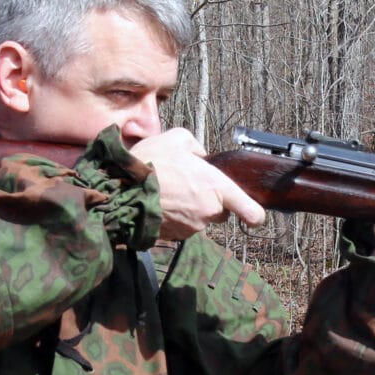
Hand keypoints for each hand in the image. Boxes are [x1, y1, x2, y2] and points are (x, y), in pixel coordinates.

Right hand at [131, 128, 265, 237]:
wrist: (121, 191)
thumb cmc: (151, 163)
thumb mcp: (177, 138)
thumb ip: (197, 147)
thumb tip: (201, 157)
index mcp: (217, 188)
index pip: (251, 211)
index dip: (254, 214)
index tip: (254, 215)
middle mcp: (209, 212)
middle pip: (220, 211)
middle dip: (209, 201)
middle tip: (189, 184)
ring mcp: (192, 227)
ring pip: (199, 218)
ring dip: (189, 208)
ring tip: (168, 190)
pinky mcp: (175, 236)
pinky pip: (182, 225)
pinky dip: (174, 216)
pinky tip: (160, 202)